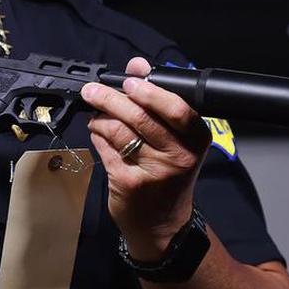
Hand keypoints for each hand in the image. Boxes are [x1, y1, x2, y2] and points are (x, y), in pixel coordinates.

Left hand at [80, 57, 211, 260]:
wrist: (162, 225)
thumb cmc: (167, 173)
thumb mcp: (174, 139)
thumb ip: (155, 99)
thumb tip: (138, 64)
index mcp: (196, 138)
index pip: (176, 108)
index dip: (150, 92)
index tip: (129, 81)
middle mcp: (179, 155)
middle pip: (139, 117)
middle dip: (110, 98)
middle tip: (92, 91)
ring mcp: (154, 171)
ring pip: (117, 130)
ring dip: (99, 118)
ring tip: (96, 115)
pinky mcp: (129, 182)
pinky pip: (105, 148)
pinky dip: (96, 137)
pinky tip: (98, 135)